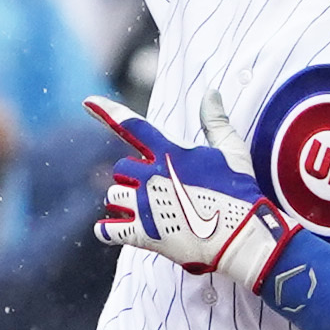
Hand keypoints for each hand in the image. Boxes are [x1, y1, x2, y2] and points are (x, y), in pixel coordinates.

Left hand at [87, 95, 291, 293]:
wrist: (242, 235)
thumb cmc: (240, 192)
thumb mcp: (232, 151)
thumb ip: (215, 121)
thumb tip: (211, 93)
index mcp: (169, 152)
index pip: (131, 125)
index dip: (107, 111)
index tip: (87, 101)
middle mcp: (151, 175)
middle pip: (120, 166)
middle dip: (132, 174)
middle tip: (155, 186)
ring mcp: (145, 205)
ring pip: (114, 195)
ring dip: (125, 201)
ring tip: (151, 210)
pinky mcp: (143, 234)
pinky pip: (108, 230)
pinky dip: (107, 231)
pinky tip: (112, 231)